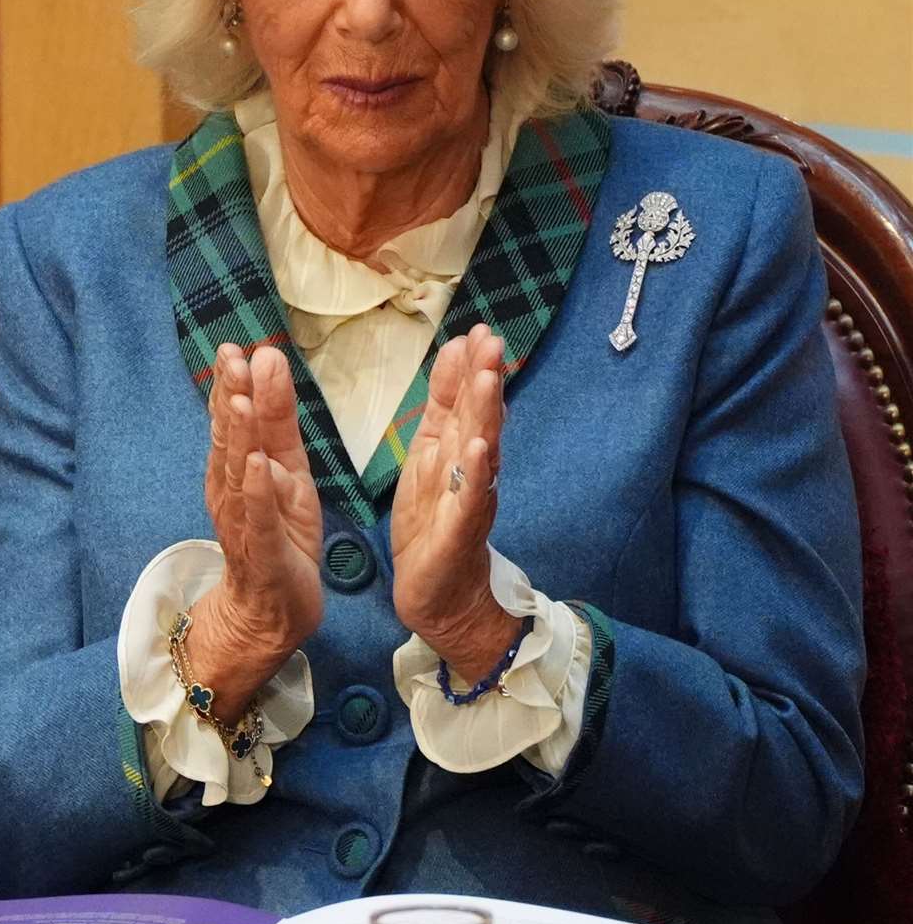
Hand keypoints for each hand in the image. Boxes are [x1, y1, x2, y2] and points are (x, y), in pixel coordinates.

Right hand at [185, 344, 322, 721]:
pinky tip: (257, 466)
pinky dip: (257, 491)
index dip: (235, 383)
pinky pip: (259, 518)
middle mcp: (234, 489)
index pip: (237, 419)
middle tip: (231, 357)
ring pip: (239, 472)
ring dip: (239, 436)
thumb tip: (266, 363)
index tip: (236, 346)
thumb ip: (277, 422)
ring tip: (240, 400)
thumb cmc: (281, 533)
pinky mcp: (263, 552)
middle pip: (231, 438)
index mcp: (243, 467)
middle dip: (232, 397)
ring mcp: (245, 521)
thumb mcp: (287, 470)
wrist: (272, 610)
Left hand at [390, 324, 516, 682]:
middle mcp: (470, 469)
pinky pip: (469, 500)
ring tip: (487, 380)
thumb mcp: (432, 452)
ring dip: (485, 415)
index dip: (471, 365)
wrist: (439, 593)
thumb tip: (457, 348)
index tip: (477, 329)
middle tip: (492, 342)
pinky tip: (480, 450)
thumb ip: (445, 403)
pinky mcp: (458, 534)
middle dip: (485, 380)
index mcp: (456, 447)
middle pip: (480, 418)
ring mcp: (468, 500)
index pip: (467, 400)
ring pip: (480, 451)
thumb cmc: (433, 520)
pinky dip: (475, 474)